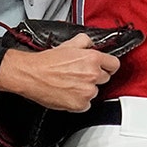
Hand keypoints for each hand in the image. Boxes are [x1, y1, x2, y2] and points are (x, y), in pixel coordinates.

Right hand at [0, 34, 119, 111]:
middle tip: (80, 74)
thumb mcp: (69, 44)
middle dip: (95, 76)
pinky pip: (86, 104)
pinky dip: (79, 101)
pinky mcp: (79, 105)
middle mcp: (92, 75)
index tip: (105, 67)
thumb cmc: (47, 61)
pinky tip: (69, 93)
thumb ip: (85, 41)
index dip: (108, 65)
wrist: (32, 75)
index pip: (114, 64)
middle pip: (105, 78)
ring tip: (71, 83)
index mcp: (93, 58)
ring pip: (95, 92)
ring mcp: (87, 91)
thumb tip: (91, 43)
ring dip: (86, 89)